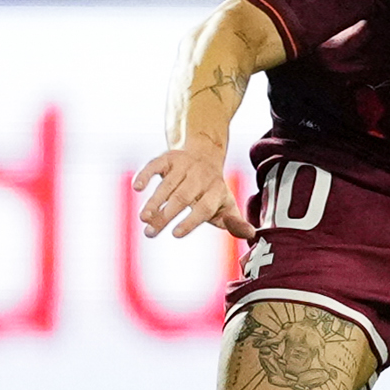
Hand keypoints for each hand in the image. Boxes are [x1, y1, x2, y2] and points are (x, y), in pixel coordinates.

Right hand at [132, 145, 254, 241]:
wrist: (204, 154)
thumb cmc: (213, 190)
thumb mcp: (227, 205)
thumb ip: (235, 222)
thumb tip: (252, 235)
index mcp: (216, 190)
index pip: (204, 207)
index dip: (191, 220)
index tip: (176, 234)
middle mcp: (200, 176)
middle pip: (182, 197)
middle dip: (166, 215)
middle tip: (150, 232)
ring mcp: (183, 165)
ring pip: (167, 184)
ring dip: (154, 201)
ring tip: (143, 218)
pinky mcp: (168, 158)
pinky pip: (155, 165)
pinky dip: (145, 174)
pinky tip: (137, 187)